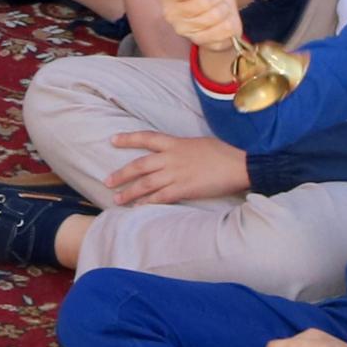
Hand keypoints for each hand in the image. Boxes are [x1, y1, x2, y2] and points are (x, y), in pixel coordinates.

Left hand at [104, 131, 253, 206]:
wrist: (238, 165)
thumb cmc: (222, 153)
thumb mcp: (198, 143)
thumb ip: (180, 148)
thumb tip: (171, 153)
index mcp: (175, 143)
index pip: (146, 138)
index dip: (128, 139)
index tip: (113, 140)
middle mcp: (171, 158)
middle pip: (139, 165)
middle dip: (121, 174)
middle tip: (107, 181)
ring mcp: (176, 174)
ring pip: (146, 184)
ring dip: (129, 192)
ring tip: (117, 199)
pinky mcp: (184, 190)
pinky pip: (160, 198)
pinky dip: (147, 203)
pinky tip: (137, 208)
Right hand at [156, 0, 246, 61]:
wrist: (218, 9)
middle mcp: (172, 17)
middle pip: (204, 2)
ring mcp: (188, 32)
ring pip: (216, 16)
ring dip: (224, 7)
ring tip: (220, 6)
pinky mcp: (205, 43)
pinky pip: (226, 29)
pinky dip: (230, 21)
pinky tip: (224, 20)